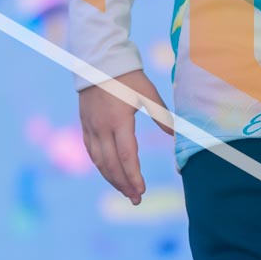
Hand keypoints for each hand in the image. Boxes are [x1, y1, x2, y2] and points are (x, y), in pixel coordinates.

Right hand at [78, 68, 172, 205]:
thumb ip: (161, 115)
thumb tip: (175, 135)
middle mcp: (102, 128)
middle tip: (136, 199)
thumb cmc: (127, 75)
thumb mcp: (147, 93)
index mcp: (119, 121)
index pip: (127, 157)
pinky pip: (91, 151)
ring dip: (112, 179)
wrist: (98, 60)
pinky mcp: (85, 125)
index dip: (134, 177)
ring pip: (99, 161)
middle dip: (124, 184)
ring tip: (125, 191)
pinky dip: (101, 165)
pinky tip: (109, 173)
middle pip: (112, 165)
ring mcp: (91, 128)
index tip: (142, 191)